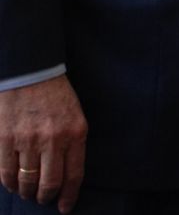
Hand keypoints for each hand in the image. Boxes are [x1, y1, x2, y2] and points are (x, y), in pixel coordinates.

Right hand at [0, 75, 87, 212]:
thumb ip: (73, 144)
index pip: (74, 175)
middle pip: (49, 183)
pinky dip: (10, 183)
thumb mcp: (76, 116)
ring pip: (27, 181)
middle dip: (46, 198)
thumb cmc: (56, 96)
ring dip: (28, 192)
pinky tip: (13, 185)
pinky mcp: (5, 139)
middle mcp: (53, 139)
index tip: (64, 208)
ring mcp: (28, 140)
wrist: (31, 73)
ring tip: (29, 193)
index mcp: (75, 133)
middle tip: (44, 200)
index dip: (69, 196)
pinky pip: (6, 172)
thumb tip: (66, 174)